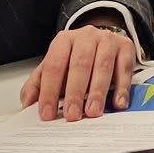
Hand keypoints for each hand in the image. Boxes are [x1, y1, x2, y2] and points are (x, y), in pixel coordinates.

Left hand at [21, 22, 138, 120]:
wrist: (101, 39)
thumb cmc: (76, 58)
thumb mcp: (55, 67)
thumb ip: (39, 84)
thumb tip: (27, 103)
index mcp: (64, 41)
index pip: (54, 66)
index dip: (49, 91)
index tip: (48, 113)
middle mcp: (85, 37)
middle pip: (79, 64)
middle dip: (75, 92)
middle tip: (72, 115)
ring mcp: (107, 40)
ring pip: (102, 66)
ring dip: (97, 91)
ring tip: (92, 112)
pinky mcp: (126, 47)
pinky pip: (125, 68)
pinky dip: (122, 88)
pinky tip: (118, 103)